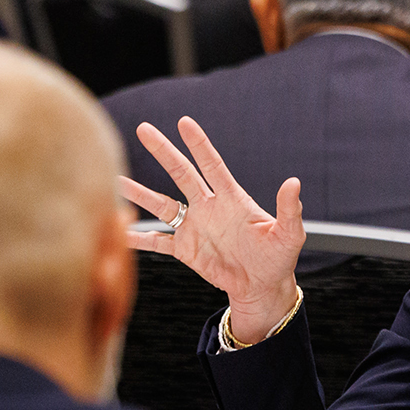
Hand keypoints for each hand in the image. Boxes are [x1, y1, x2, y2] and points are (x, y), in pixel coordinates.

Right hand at [119, 117, 303, 342]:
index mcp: (232, 200)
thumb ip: (289, 210)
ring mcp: (194, 227)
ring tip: (115, 179)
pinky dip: (137, 237)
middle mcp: (208, 207)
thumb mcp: (288, 235)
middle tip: (144, 129)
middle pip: (181, 173)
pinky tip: (117, 231)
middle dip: (163, 151)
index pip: (212, 165)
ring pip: (160, 204)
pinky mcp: (185, 249)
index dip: (199, 144)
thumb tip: (294, 183)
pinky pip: (156, 241)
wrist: (261, 286)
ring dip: (139, 193)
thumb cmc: (277, 259)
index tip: (184, 122)